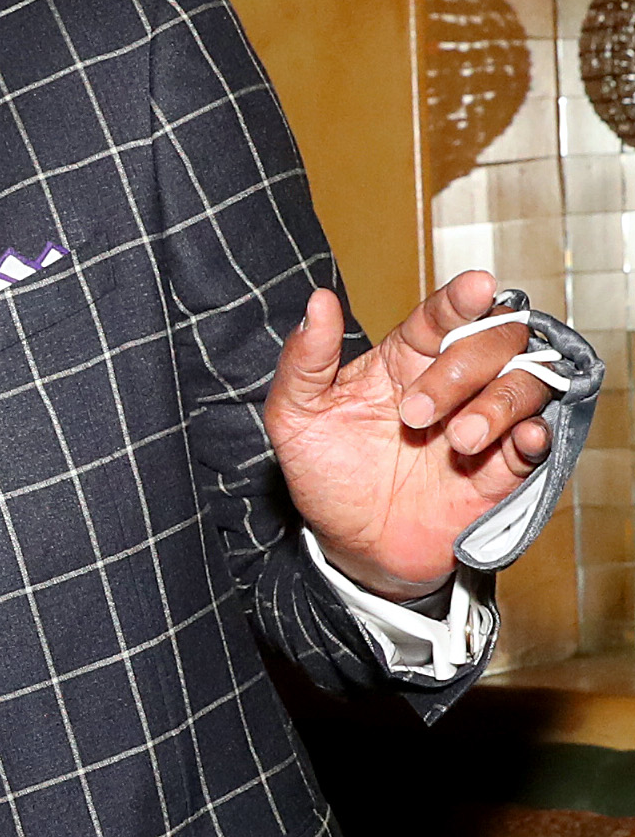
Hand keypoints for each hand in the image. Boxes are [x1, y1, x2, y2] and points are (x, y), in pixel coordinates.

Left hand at [264, 270, 552, 598]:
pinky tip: (521, 439)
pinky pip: (540, 440)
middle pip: (495, 341)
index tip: (476, 288)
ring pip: (526, 382)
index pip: (443, 315)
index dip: (462, 299)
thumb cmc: (326, 474)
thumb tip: (319, 301)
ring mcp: (482, 423)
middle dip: (464, 368)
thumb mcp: (297, 418)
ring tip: (460, 441)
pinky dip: (536, 434)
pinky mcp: (503, 470)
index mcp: (406, 358)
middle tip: (415, 415)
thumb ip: (305, 361)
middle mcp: (453, 382)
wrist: (349, 547)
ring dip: (499, 404)